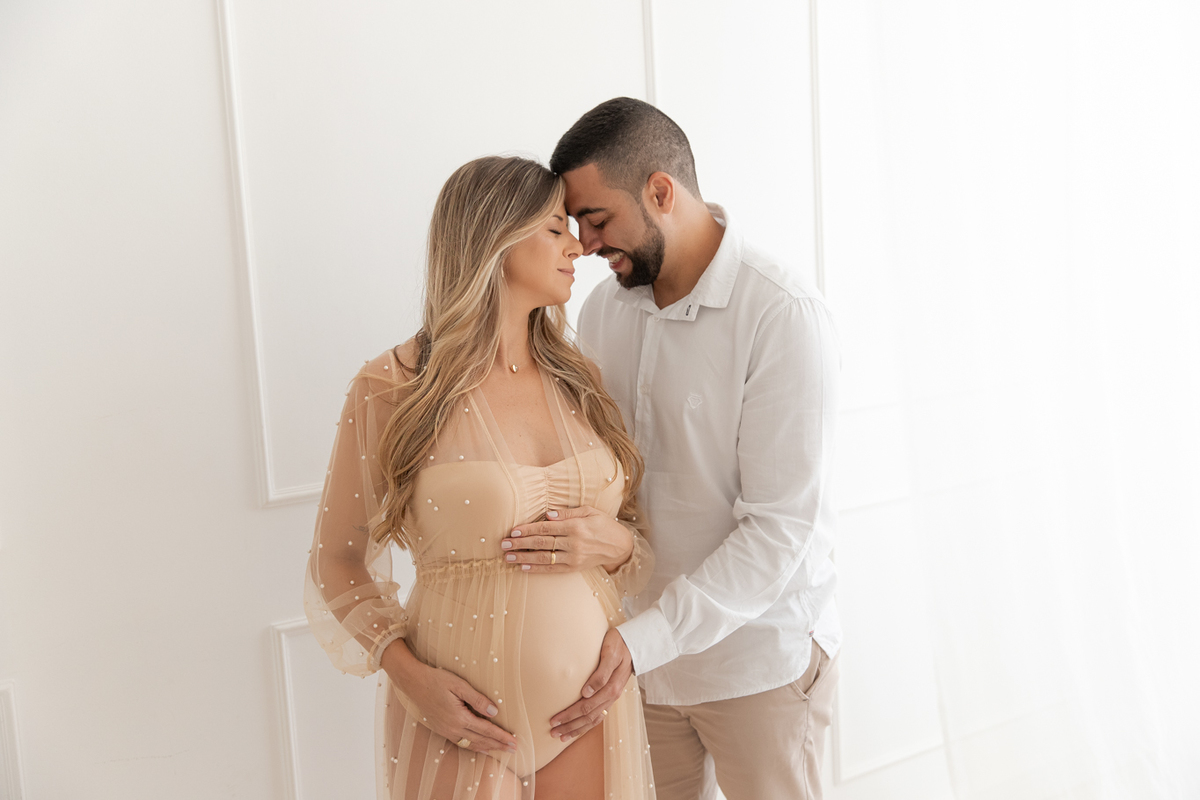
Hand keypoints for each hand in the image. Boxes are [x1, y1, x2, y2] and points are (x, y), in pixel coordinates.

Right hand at [381, 639, 516, 754]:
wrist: (414, 683)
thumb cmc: (437, 680)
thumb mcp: (459, 685)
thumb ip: (477, 699)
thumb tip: (494, 711)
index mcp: (459, 717)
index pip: (486, 730)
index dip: (501, 736)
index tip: (514, 741)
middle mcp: (453, 728)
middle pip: (481, 740)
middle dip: (498, 745)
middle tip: (513, 750)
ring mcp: (446, 730)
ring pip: (471, 744)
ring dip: (487, 748)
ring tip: (500, 751)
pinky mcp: (441, 729)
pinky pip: (461, 742)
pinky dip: (474, 746)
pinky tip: (480, 747)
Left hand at [501, 506, 632, 573]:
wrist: (620, 546)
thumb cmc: (604, 525)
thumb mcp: (590, 511)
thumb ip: (568, 512)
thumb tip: (548, 513)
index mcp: (576, 526)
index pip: (546, 527)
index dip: (528, 529)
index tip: (513, 531)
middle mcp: (573, 543)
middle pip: (541, 543)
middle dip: (520, 544)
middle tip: (503, 545)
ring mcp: (574, 557)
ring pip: (544, 557)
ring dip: (524, 558)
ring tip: (508, 557)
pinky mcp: (575, 568)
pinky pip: (553, 569)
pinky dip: (537, 569)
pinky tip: (524, 568)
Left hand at [549, 628, 632, 740]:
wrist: (634, 643)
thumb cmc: (618, 644)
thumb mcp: (610, 653)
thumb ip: (600, 673)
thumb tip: (586, 692)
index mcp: (610, 688)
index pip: (586, 707)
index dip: (570, 715)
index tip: (554, 720)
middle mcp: (611, 696)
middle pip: (588, 717)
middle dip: (570, 726)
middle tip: (553, 732)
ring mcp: (611, 698)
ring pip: (594, 720)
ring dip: (577, 729)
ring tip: (562, 736)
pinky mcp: (610, 696)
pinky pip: (599, 716)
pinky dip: (587, 725)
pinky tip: (577, 728)